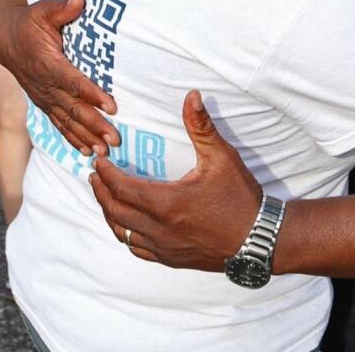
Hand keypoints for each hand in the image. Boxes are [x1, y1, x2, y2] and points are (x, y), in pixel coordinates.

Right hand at [0, 0, 121, 154]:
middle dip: (95, 125)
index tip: (112, 106)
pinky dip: (73, 139)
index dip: (92, 94)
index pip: (73, 81)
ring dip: (87, 137)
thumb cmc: (30, 23)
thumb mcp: (42, 10)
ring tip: (105, 152)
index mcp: (48, 63)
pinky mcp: (45, 104)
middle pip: (73, 109)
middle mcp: (45, 85)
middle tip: (115, 139)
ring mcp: (44, 97)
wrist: (6, 40)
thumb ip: (62, 8)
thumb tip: (81, 0)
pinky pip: (59, 125)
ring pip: (67, 122)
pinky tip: (88, 152)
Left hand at [91, 90, 261, 270]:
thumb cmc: (240, 198)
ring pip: (122, 233)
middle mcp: (159, 229)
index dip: (105, 174)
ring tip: (105, 197)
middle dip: (101, 191)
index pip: (121, 188)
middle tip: (95, 176)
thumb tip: (191, 95)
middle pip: (115, 211)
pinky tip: (126, 226)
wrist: (259, 239)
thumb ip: (201, 127)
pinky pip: (137, 249)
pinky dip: (125, 235)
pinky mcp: (171, 259)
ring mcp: (164, 247)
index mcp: (166, 203)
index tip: (98, 161)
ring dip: (109, 214)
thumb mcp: (222, 158)